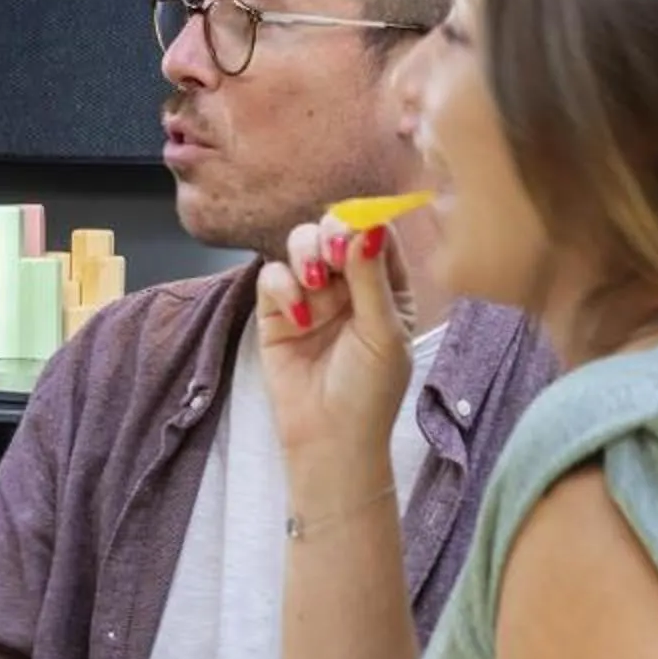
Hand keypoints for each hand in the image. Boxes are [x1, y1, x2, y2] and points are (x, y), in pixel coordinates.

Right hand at [255, 213, 415, 466]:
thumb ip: (372, 279)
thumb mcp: (383, 332)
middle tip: (332, 256)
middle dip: (330, 235)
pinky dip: (282, 288)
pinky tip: (298, 318)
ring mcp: (310, 294)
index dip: (364, 222)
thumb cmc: (370, 390)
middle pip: (333, 230)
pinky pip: (270, 275)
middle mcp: (348, 283)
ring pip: (299, 245)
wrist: (328, 436)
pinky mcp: (274, 310)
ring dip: (305, 257)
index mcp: (386, 285)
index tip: (356, 232)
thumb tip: (367, 226)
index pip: (376, 234)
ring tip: (316, 287)